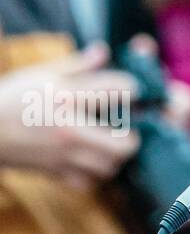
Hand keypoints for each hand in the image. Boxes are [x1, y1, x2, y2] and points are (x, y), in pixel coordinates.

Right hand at [0, 40, 140, 188]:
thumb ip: (78, 65)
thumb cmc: (12, 97)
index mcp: (68, 97)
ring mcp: (64, 155)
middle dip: (132, 135)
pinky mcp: (56, 173)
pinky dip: (94, 174)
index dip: (131, 89)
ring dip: (115, 155)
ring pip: (111, 166)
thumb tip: (104, 51)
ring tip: (108, 143)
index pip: (121, 90)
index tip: (128, 91)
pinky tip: (88, 159)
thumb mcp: (42, 74)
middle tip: (125, 127)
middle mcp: (70, 128)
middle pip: (126, 143)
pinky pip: (90, 182)